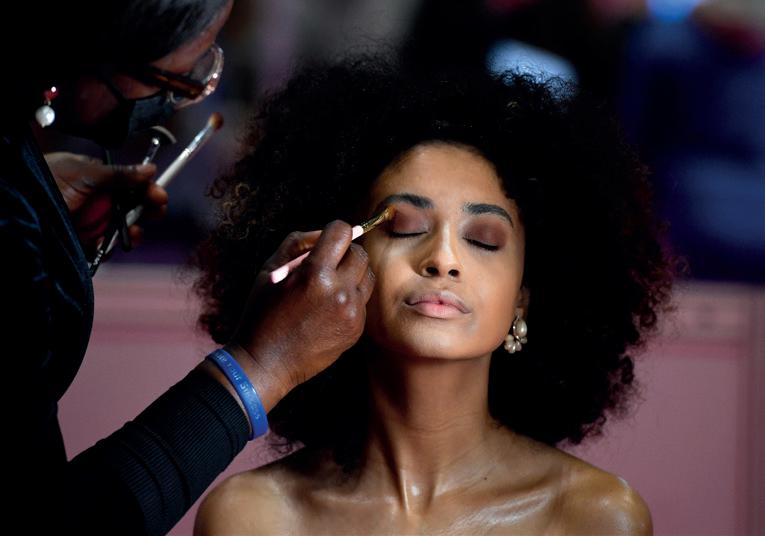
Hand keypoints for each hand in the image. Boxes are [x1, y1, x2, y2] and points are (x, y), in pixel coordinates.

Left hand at [44, 152, 167, 253]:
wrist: (23, 210)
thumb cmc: (46, 182)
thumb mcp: (84, 173)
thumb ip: (119, 174)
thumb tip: (151, 169)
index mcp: (97, 179)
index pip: (131, 184)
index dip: (147, 190)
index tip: (159, 196)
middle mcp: (97, 201)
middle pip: (131, 207)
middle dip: (145, 211)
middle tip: (154, 213)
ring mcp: (91, 222)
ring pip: (122, 229)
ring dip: (132, 231)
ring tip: (132, 232)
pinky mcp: (85, 242)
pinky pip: (106, 247)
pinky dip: (111, 247)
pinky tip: (111, 243)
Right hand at [230, 220, 375, 408]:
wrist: (267, 362)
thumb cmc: (262, 313)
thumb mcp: (271, 269)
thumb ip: (299, 243)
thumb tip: (325, 232)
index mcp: (315, 274)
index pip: (343, 232)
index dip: (335, 230)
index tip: (328, 237)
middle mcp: (339, 292)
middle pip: (360, 253)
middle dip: (344, 252)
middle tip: (326, 263)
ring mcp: (352, 313)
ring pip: (367, 276)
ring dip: (351, 273)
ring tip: (328, 285)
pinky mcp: (356, 329)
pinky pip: (363, 300)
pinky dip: (351, 297)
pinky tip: (328, 308)